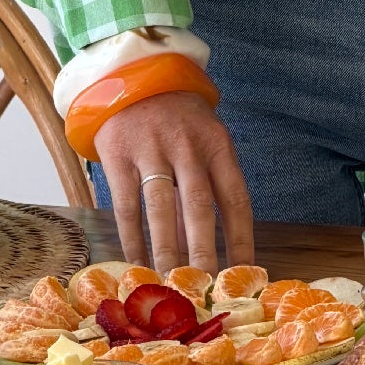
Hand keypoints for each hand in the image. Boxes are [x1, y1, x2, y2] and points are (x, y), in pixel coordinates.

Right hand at [93, 90, 254, 273]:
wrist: (132, 77)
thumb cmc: (176, 120)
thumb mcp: (201, 142)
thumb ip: (204, 188)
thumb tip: (204, 248)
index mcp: (216, 145)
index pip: (235, 197)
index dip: (241, 237)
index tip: (245, 271)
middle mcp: (187, 148)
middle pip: (199, 206)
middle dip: (204, 250)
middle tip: (206, 286)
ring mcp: (151, 150)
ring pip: (161, 208)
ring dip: (166, 249)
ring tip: (169, 282)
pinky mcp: (118, 156)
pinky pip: (126, 204)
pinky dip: (132, 237)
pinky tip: (137, 261)